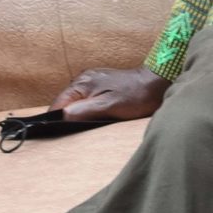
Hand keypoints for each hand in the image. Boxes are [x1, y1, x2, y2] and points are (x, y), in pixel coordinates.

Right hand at [49, 65, 170, 123]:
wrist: (156, 84)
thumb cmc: (136, 96)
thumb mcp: (109, 107)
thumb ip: (84, 111)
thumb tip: (61, 116)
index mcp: (82, 83)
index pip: (58, 104)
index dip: (55, 120)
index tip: (58, 134)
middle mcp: (83, 79)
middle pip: (65, 103)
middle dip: (66, 117)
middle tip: (73, 133)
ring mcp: (91, 80)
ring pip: (75, 102)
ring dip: (77, 114)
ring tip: (84, 126)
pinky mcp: (100, 84)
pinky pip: (86, 99)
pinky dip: (87, 109)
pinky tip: (94, 116)